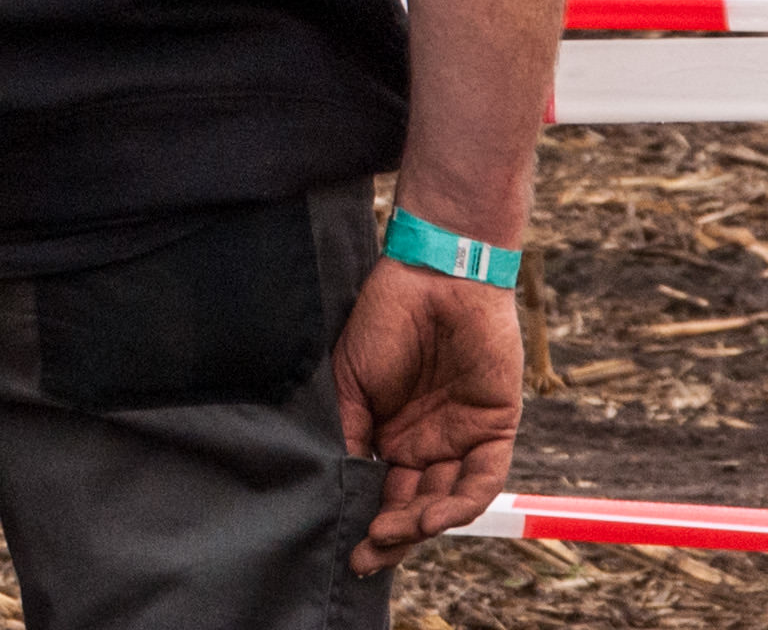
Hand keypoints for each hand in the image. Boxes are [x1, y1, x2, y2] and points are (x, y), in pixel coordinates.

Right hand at [335, 257, 523, 572]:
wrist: (431, 276)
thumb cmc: (383, 319)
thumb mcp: (349, 380)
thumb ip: (349, 433)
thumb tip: (339, 485)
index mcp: (388, 433)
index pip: (381, 490)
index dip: (366, 521)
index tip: (344, 549)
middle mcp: (425, 442)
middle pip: (413, 505)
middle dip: (391, 536)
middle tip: (365, 557)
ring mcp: (460, 438)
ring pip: (446, 500)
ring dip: (421, 525)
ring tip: (389, 538)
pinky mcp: (495, 429)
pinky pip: (481, 480)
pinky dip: (458, 503)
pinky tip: (431, 516)